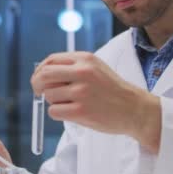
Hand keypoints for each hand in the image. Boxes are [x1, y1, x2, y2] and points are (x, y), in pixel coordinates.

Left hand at [31, 52, 161, 152]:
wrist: (135, 109)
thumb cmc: (113, 90)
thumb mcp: (96, 68)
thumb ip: (73, 67)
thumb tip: (43, 72)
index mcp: (85, 59)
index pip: (51, 60)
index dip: (40, 70)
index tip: (39, 79)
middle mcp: (83, 73)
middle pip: (44, 75)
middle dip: (37, 84)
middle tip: (39, 92)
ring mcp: (82, 92)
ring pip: (49, 95)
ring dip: (54, 101)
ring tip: (70, 104)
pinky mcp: (81, 111)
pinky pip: (54, 111)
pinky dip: (58, 113)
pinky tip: (71, 113)